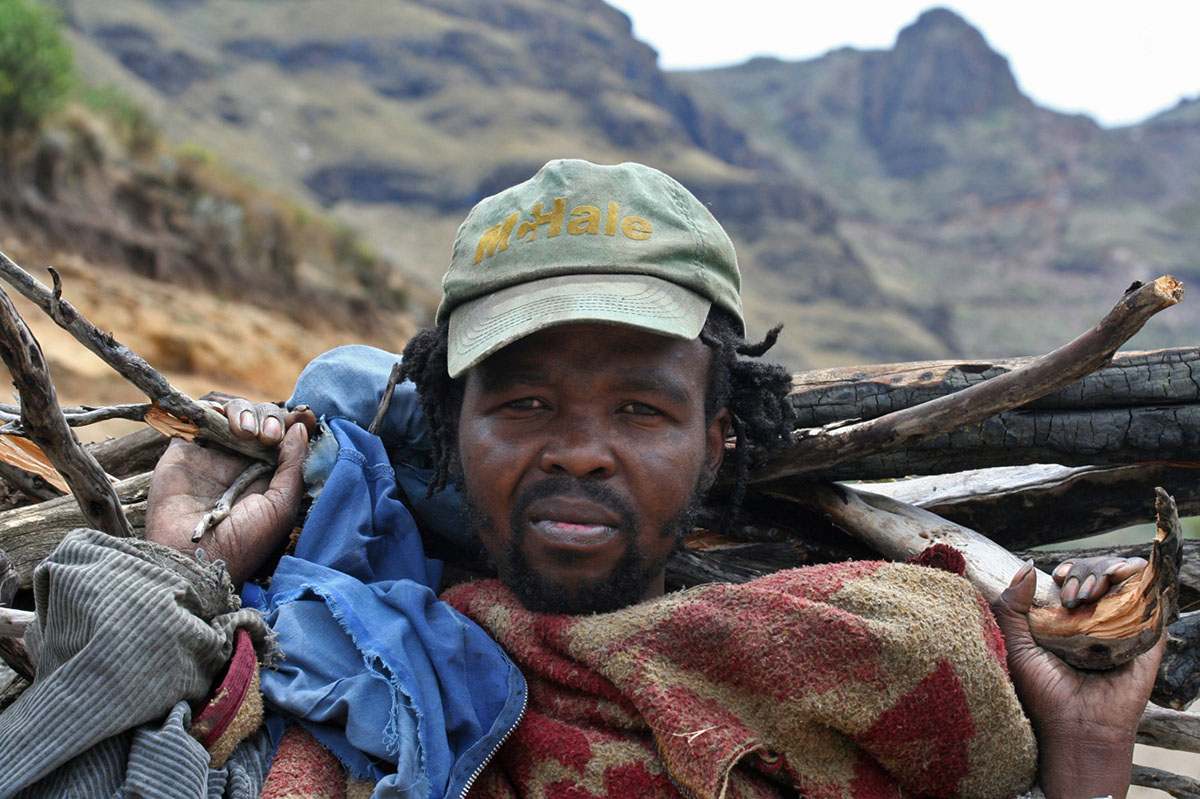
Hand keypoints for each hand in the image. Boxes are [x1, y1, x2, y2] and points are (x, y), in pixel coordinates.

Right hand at [145, 401, 316, 586]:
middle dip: (270, 417)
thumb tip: (301, 425)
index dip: (294, 422)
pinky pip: (198, 417)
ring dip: (244, 411)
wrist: (192, 558)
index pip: (285, 435)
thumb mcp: (282, 505)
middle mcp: (242, 460)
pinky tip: (220, 415)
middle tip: (269, 436)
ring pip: (232, 411)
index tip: (305, 415)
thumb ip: (294, 464)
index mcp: (269, 474)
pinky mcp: (185, 450)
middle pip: (261, 418)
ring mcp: (213, 453)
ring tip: (246, 433)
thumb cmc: (244, 540)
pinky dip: (211, 408)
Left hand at [993, 562, 1163, 798]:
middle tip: (1076, 593)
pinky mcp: (1147, 639)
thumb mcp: (1014, 645)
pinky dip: (1143, 581)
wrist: (1077, 727)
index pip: (1073, 578)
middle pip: (1098, 575)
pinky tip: (1128, 577)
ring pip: (1124, 581)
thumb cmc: (1042, 692)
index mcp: (1066, 620)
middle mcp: (1095, 621)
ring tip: (1092, 592)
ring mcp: (1123, 628)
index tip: (1060, 577)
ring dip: (1109, 572)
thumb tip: (1027, 567)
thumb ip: (1010, 606)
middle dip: (1087, 571)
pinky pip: (1154, 602)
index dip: (1069, 570)